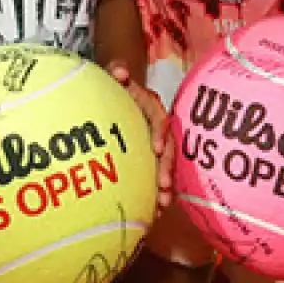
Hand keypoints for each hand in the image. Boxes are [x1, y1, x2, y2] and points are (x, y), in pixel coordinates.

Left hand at [108, 62, 172, 210]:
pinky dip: (156, 193)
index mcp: (152, 108)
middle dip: (167, 168)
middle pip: (168, 148)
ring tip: (161, 204)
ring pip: (166, 165)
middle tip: (162, 187)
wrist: (115, 96)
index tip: (156, 149)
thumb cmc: (115, 87)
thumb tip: (120, 72)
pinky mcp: (150, 159)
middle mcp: (158, 128)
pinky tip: (153, 211)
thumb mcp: (115, 76)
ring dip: (165, 185)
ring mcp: (156, 144)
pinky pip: (157, 176)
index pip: (160, 120)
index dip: (161, 134)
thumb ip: (117, 71)